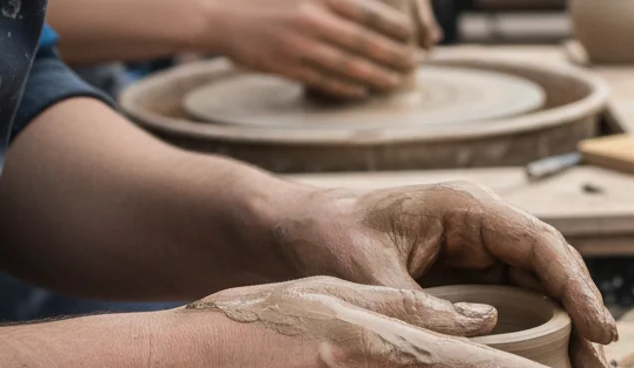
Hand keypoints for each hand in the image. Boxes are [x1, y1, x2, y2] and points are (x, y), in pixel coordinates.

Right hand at [202, 0, 441, 98]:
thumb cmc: (266, 1)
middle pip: (362, 42)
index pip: (366, 12)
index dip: (393, 27)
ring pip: (346, 65)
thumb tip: (367, 10)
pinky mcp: (285, 67)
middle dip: (392, 55)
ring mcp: (298, 46)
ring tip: (394, 82)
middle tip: (412, 64)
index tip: (410, 37)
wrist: (221, 17)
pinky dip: (345, 87)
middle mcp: (310, 20)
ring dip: (375, 76)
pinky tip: (362, 92)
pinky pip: (323, 81)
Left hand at [271, 181, 620, 367]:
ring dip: (567, 348)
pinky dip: (535, 356)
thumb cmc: (326, 238)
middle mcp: (484, 235)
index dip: (579, 290)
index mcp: (469, 211)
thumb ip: (414, 304)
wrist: (289, 240)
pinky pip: (516, 322)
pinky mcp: (468, 296)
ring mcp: (479, 266)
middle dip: (584, 329)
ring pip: (542, 305)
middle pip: (555, 280)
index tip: (601, 334)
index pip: (543, 248)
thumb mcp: (365, 268)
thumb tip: (473, 346)